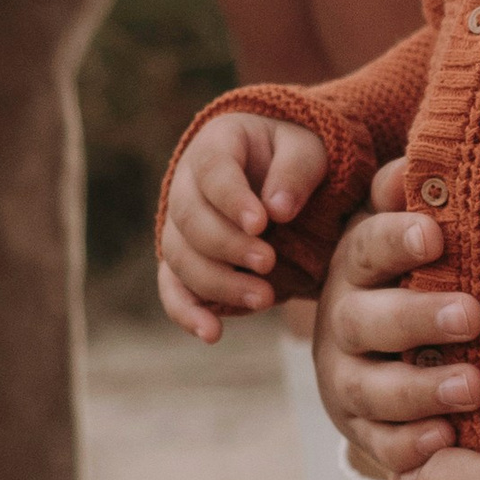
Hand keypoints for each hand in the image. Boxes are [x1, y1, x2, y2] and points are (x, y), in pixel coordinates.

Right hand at [158, 112, 330, 339]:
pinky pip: (173, 288)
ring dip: (218, 282)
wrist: (280, 177)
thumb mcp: (306, 149)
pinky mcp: (184, 261)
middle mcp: (185, 185)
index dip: (232, 199)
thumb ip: (296, 170)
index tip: (262, 223)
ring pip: (181, 258)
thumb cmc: (293, 157)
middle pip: (191, 219)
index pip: (213, 171)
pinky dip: (187, 312)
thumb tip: (278, 209)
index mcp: (214, 146)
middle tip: (268, 263)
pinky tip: (212, 334)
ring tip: (264, 298)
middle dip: (228, 246)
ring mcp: (180, 225)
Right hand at [314, 159, 479, 474]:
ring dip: (422, 390)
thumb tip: (419, 161)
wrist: (379, 353)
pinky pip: (381, 443)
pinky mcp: (363, 429)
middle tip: (473, 315)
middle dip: (418, 318)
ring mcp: (348, 380)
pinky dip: (411, 445)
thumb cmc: (411, 277)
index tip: (436, 236)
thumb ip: (408, 200)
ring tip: (474, 385)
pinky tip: (446, 440)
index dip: (397, 241)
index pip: (368, 248)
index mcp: (355, 267)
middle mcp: (343, 324)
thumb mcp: (408, 234)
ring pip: (374, 389)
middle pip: (366, 322)